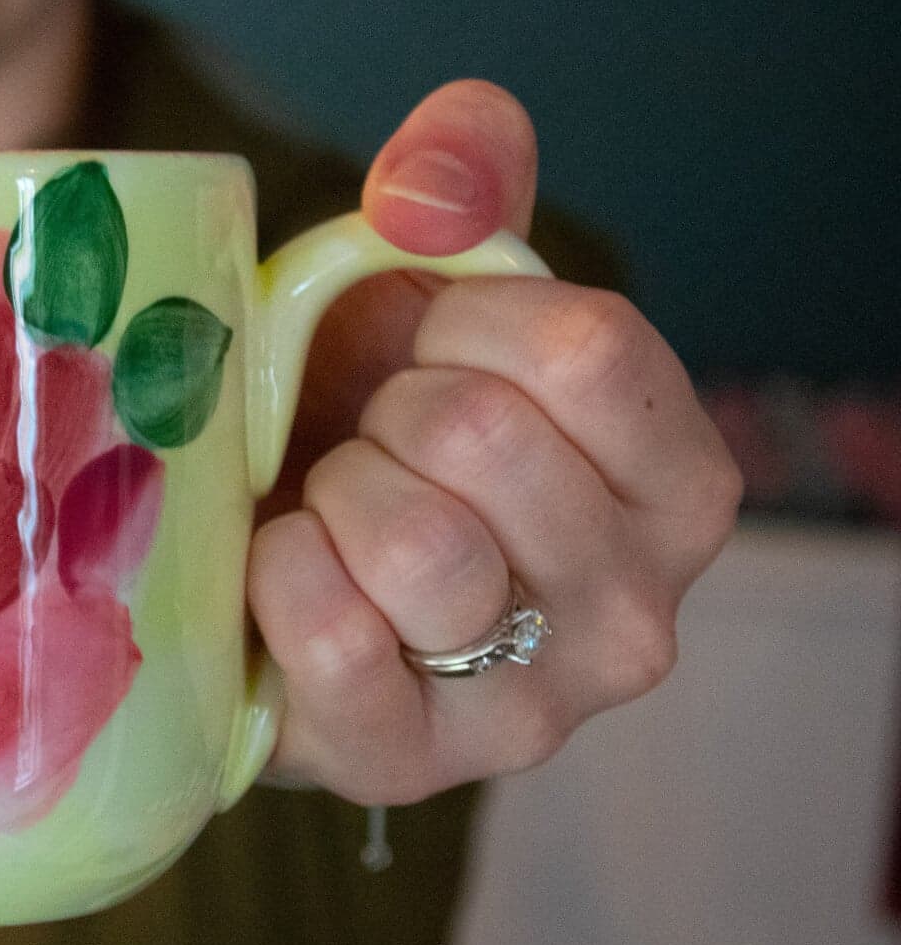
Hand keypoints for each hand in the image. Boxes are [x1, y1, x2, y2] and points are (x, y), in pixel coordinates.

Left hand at [250, 80, 742, 804]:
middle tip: (364, 443)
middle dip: (385, 411)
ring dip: (332, 493)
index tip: (423, 350)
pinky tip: (277, 567)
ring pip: (420, 547)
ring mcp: (533, 707)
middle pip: (487, 438)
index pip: (586, 349)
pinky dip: (276, 572)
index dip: (462, 319)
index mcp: (679, 486)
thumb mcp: (427, 283)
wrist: (266, 565)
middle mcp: (638, 613)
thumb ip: (461, 181)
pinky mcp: (410, 763)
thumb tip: (427, 186)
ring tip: (325, 509)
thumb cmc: (368, 422)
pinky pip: (333, 635)